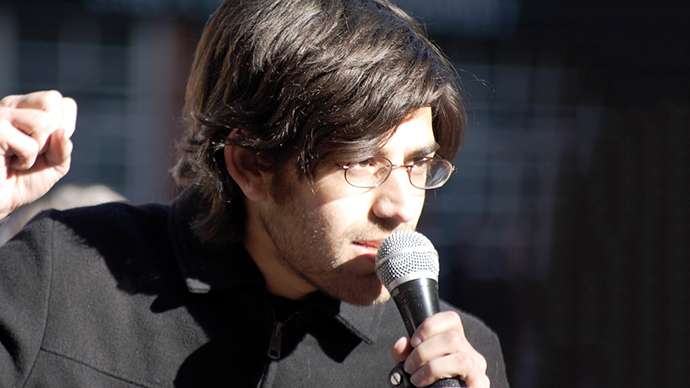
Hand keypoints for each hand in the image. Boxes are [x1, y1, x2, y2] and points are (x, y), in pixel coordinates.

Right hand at [0, 90, 76, 218]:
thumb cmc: (23, 180)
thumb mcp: (54, 164)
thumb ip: (63, 148)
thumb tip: (62, 132)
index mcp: (28, 108)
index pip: (63, 102)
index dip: (65, 127)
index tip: (48, 146)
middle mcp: (13, 105)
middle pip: (53, 101)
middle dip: (52, 135)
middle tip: (34, 151)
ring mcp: (1, 115)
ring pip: (44, 122)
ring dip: (39, 149)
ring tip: (20, 157)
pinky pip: (29, 145)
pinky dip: (26, 161)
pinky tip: (9, 163)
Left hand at [391, 311, 489, 387]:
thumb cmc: (426, 387)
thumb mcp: (411, 368)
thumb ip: (404, 354)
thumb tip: (401, 343)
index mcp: (455, 344)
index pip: (450, 319)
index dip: (429, 325)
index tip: (413, 341)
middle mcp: (469, 352)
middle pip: (451, 336)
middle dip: (424, 350)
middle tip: (410, 366)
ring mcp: (477, 368)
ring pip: (458, 352)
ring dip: (431, 365)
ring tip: (417, 379)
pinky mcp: (480, 383)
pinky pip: (465, 367)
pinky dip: (441, 373)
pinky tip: (432, 386)